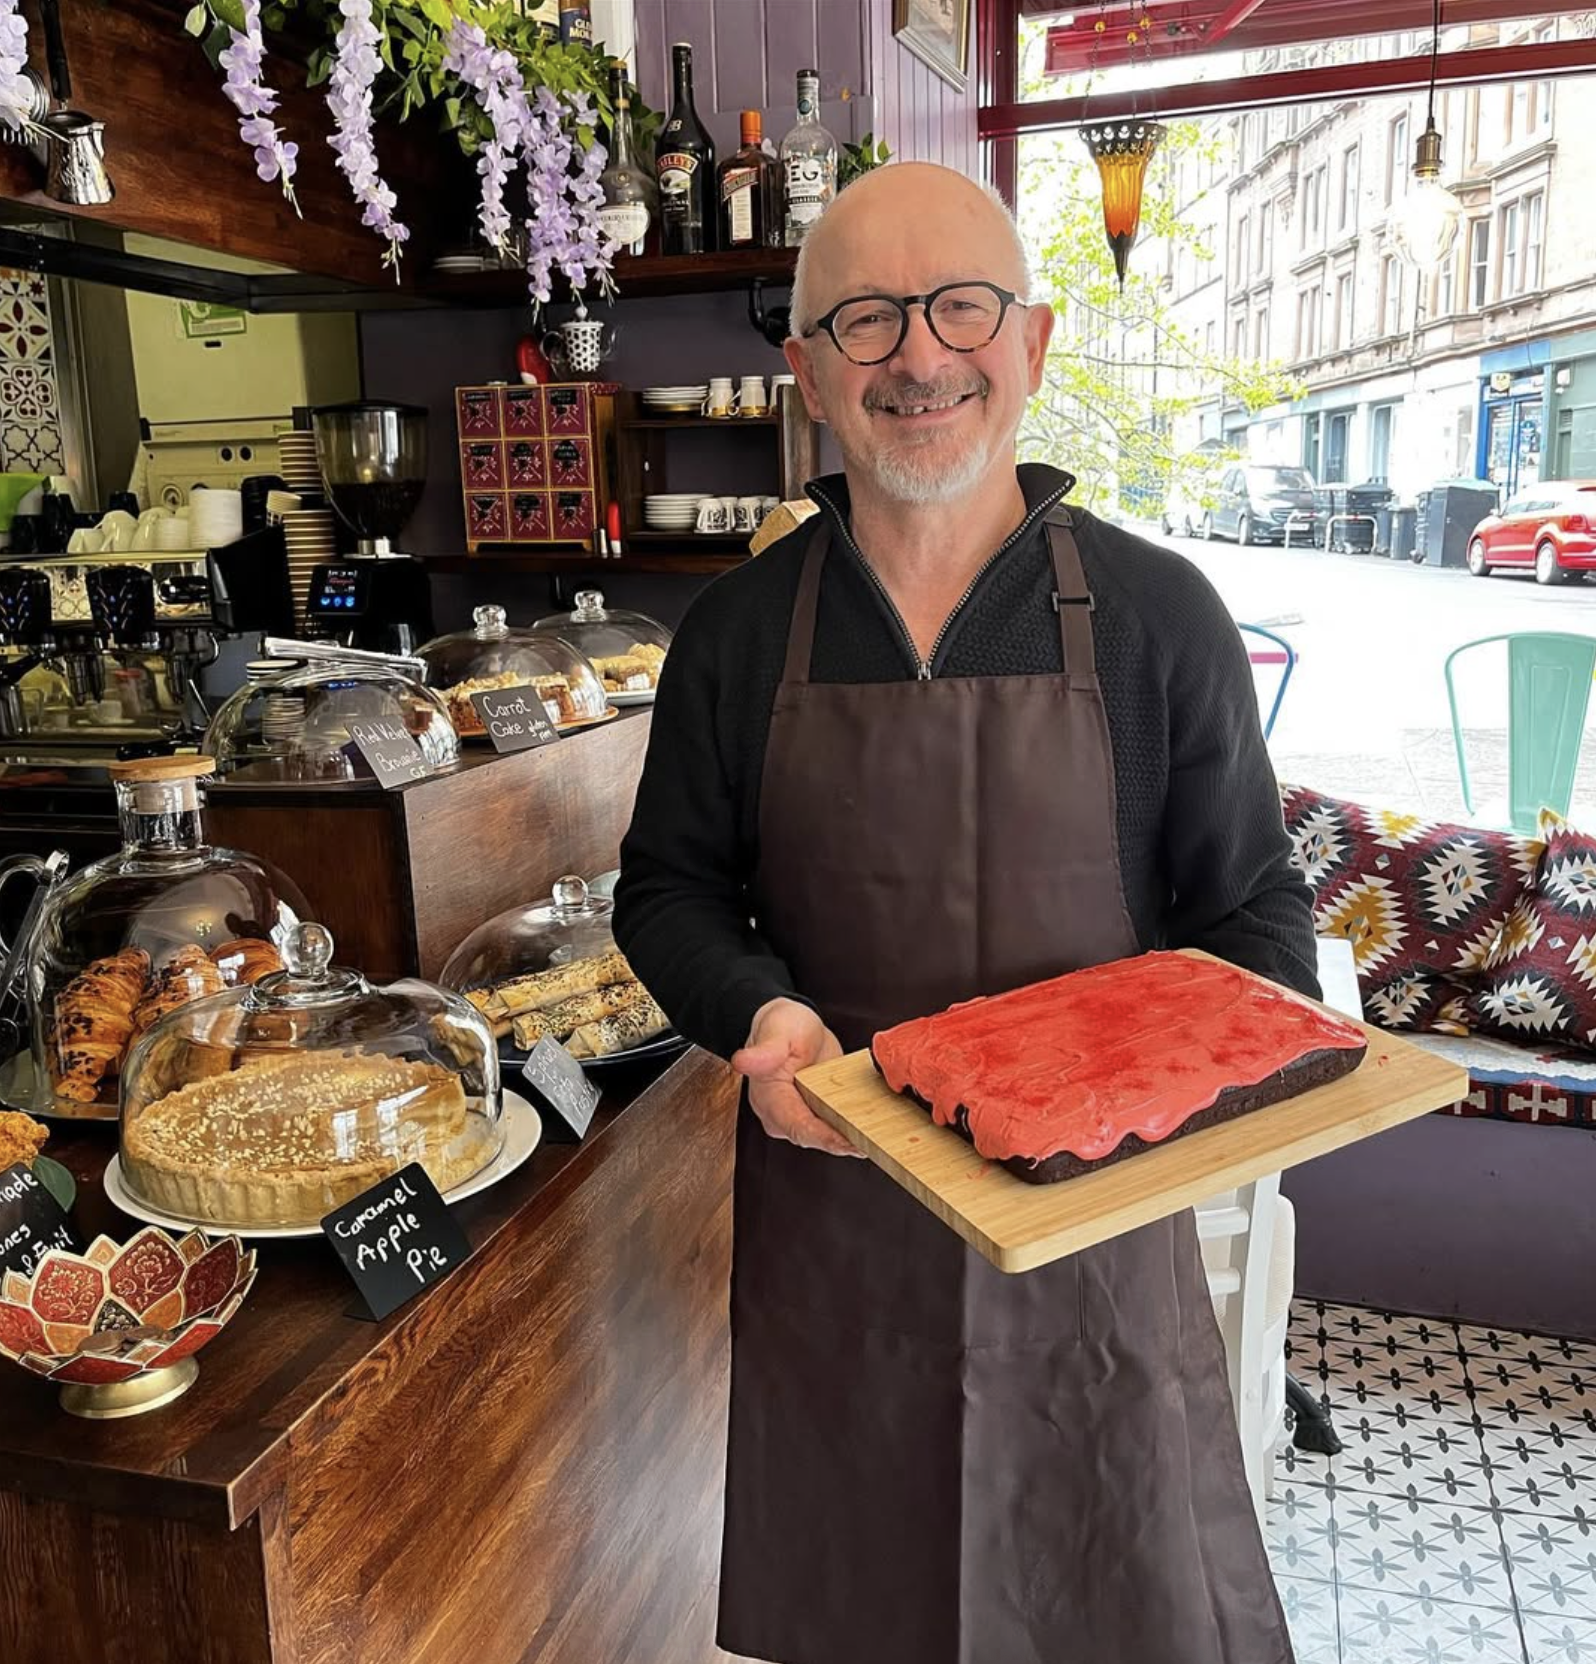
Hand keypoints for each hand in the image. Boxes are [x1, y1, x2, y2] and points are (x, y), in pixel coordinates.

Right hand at [731, 998, 862, 1157]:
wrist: (789, 1022)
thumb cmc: (781, 1025)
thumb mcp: (777, 1031)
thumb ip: (765, 1051)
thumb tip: (741, 1062)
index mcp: (769, 1099)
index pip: (799, 1127)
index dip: (826, 1138)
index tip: (851, 1144)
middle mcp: (780, 1116)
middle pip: (814, 1137)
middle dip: (843, 1143)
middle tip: (876, 1145)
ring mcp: (797, 1117)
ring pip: (825, 1135)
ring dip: (850, 1138)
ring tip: (881, 1141)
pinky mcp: (813, 1114)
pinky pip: (832, 1125)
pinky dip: (851, 1127)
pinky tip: (876, 1128)